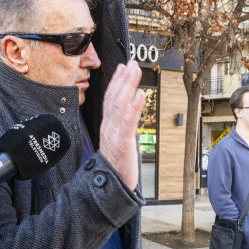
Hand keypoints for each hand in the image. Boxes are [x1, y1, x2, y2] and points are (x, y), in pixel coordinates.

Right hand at [100, 60, 144, 189]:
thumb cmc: (115, 166)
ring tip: (135, 70)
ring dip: (128, 85)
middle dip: (123, 78)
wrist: (109, 186)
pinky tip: (141, 94)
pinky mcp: (123, 142)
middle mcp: (109, 126)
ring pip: (120, 104)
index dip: (116, 82)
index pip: (110, 99)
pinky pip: (128, 121)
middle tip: (132, 62)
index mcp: (108, 126)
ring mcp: (115, 133)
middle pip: (114, 97)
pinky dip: (134, 106)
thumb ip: (119, 128)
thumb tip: (125, 117)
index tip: (123, 67)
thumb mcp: (116, 142)